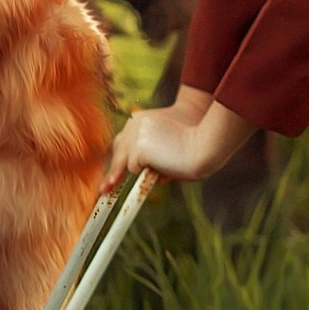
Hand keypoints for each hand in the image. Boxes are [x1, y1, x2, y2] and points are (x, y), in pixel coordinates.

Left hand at [101, 98, 256, 191]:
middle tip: (104, 191)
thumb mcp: (173, 146)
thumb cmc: (197, 144)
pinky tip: (164, 163)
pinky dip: (146, 172)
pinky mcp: (137, 147)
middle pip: (117, 149)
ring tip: (164, 164)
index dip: (119, 157)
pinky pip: (134, 169)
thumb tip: (155, 178)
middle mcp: (135, 122)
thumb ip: (158, 157)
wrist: (204, 143)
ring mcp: (135, 134)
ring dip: (140, 170)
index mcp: (143, 118)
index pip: (125, 139)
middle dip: (113, 170)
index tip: (111, 175)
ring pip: (128, 162)